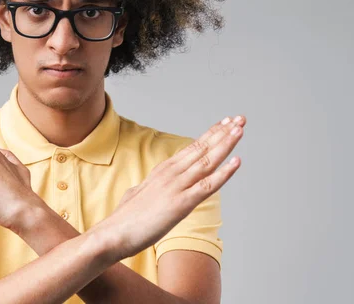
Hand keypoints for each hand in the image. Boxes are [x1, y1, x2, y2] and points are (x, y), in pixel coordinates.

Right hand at [91, 115, 245, 262]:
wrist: (113, 233)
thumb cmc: (124, 219)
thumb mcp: (136, 195)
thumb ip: (145, 188)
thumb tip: (144, 188)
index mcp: (162, 171)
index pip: (191, 148)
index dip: (210, 135)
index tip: (224, 124)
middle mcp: (171, 173)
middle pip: (202, 148)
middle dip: (222, 132)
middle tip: (239, 119)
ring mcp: (176, 187)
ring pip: (207, 161)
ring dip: (226, 144)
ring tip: (240, 129)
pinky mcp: (181, 204)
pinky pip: (207, 185)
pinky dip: (224, 173)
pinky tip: (237, 162)